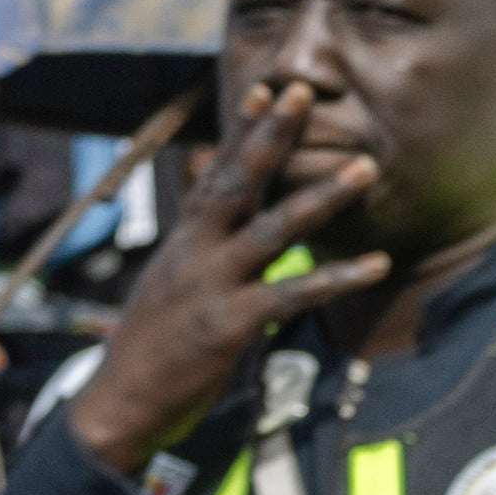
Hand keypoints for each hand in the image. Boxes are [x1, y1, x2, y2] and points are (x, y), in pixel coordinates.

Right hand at [54, 82, 387, 469]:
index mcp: (184, 240)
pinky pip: (292, 294)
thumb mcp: (167, 283)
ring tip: (366, 168)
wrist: (118, 404)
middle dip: (271, 135)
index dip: (240, 132)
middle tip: (301, 90)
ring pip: (272, 229)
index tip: (264, 90)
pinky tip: (378, 264)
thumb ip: (196, 246)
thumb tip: (207, 213)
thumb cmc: (149, 346)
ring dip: (321, 197)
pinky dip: (335, 278)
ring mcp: (211, 284)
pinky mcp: (228, 324)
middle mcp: (195, 251)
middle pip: (237, 181)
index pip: (214, 173)